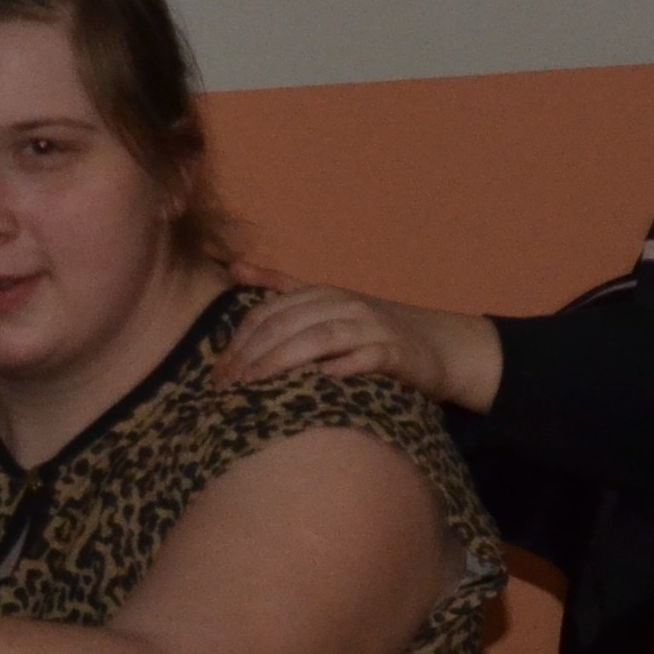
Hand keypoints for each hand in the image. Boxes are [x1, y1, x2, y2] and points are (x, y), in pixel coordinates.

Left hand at [218, 285, 501, 409]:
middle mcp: (345, 305)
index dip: (239, 340)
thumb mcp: (326, 303)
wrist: (436, 346)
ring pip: (318, 339)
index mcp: (323, 294)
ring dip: (281, 362)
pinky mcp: (397, 354)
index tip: (217, 372)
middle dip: (251, 355)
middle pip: (287, 325)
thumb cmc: (371, 331)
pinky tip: (317, 382)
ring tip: (255, 385)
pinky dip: (340, 368)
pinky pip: (364, 359)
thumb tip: (233, 267)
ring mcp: (372, 327)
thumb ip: (282, 286)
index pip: (269, 312)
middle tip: (226, 385)